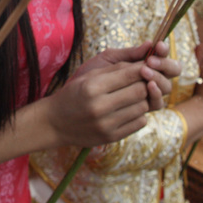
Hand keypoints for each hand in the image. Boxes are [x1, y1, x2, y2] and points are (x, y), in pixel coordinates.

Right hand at [45, 43, 174, 147]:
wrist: (55, 123)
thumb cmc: (73, 94)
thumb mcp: (88, 76)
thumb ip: (115, 69)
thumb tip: (143, 64)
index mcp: (93, 87)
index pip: (130, 74)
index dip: (142, 68)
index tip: (146, 66)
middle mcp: (100, 106)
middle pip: (140, 91)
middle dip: (144, 83)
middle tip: (141, 80)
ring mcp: (106, 124)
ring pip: (142, 107)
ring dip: (142, 99)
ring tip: (132, 96)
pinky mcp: (112, 137)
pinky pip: (139, 123)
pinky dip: (138, 114)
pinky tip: (128, 109)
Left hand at [99, 40, 183, 110]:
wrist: (76, 99)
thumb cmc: (91, 76)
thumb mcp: (107, 60)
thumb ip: (128, 54)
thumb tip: (150, 43)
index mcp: (143, 63)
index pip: (162, 56)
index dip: (164, 51)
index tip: (158, 46)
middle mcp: (150, 78)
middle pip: (172, 72)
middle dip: (165, 65)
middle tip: (151, 62)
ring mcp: (147, 95)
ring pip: (166, 87)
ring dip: (159, 78)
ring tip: (145, 71)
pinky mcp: (143, 109)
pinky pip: (157, 104)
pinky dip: (156, 95)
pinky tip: (148, 87)